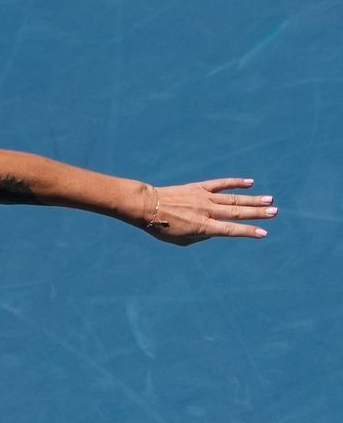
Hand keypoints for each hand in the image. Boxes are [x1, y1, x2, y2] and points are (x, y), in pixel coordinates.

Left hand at [143, 178, 274, 245]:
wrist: (147, 206)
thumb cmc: (162, 228)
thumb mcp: (182, 239)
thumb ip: (202, 236)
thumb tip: (217, 228)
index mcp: (202, 226)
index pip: (230, 230)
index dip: (248, 231)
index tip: (263, 233)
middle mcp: (206, 211)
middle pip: (236, 212)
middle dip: (257, 213)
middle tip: (275, 212)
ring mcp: (203, 198)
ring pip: (233, 198)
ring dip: (253, 200)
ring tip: (270, 200)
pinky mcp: (199, 187)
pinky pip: (221, 184)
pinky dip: (236, 183)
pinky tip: (250, 182)